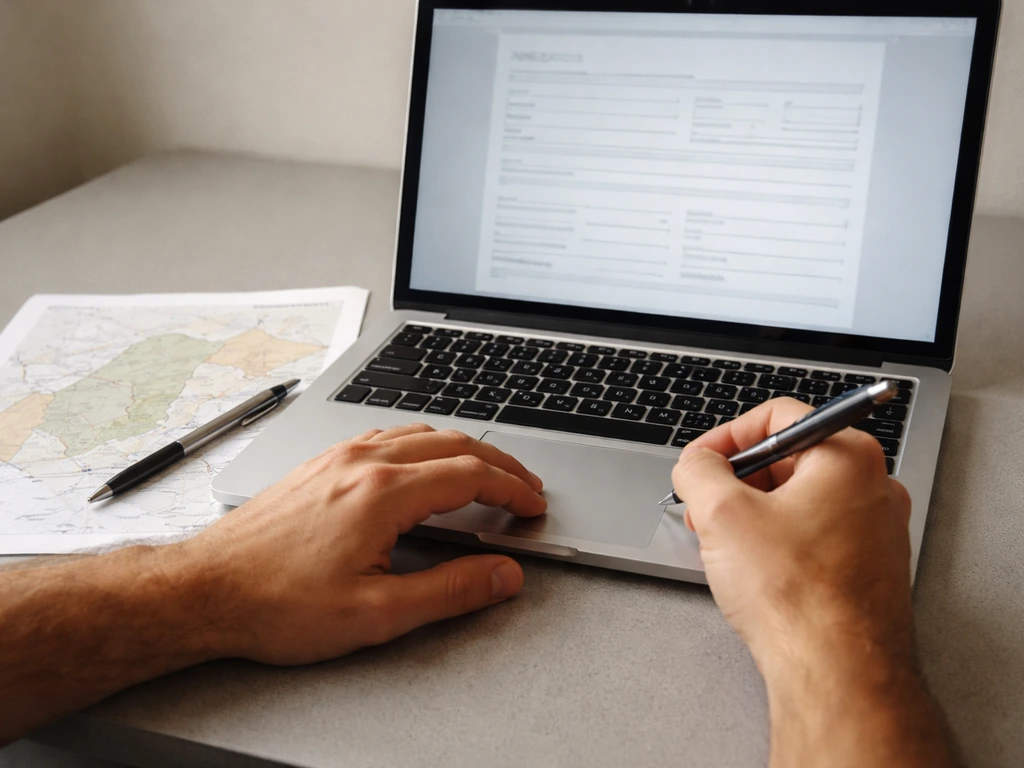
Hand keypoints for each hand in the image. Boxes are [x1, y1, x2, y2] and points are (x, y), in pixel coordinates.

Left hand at [174, 424, 545, 664]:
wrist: (205, 589)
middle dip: (500, 464)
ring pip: (421, 433)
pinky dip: (426, 444)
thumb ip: (450, 590)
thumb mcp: (377, 613)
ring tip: (487, 474)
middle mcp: (363, 462)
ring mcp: (338, 456)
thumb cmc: (278, 604)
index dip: (513, 490)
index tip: (534, 507)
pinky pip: (388, 436)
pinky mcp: (320, 463)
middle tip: (526, 488)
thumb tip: (503, 574)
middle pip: (454, 444)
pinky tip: (424, 463)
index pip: (472, 475)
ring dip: (464, 450)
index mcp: (383, 493)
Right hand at [671, 398, 912, 673]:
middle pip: (789, 458)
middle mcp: (873, 487)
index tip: (701, 461)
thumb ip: (698, 470)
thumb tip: (696, 463)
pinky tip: (755, 571)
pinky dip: (778, 542)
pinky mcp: (868, 568)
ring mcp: (876, 530)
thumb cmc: (797, 596)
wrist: (836, 672)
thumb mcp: (721, 513)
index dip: (727, 436)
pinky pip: (813, 536)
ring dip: (753, 514)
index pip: (778, 416)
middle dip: (736, 481)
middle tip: (705, 508)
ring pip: (799, 500)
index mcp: (848, 456)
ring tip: (724, 546)